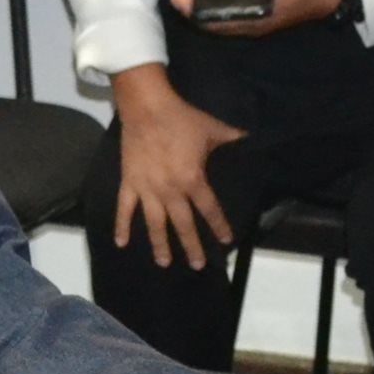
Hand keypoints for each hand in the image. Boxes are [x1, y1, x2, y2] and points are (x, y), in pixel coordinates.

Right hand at [110, 67, 241, 271]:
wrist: (148, 108)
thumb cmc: (182, 119)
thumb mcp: (213, 129)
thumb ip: (232, 138)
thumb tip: (252, 139)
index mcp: (193, 180)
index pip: (209, 209)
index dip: (219, 226)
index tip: (226, 241)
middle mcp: (171, 191)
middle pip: (183, 225)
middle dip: (192, 246)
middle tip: (197, 265)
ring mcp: (148, 189)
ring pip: (155, 224)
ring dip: (160, 245)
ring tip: (164, 263)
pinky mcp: (130, 183)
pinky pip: (125, 209)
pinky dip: (121, 226)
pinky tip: (121, 244)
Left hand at [174, 0, 347, 40]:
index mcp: (257, 17)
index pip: (216, 21)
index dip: (195, 8)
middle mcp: (252, 24)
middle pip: (213, 22)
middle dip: (195, 3)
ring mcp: (255, 22)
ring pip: (220, 19)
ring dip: (204, 2)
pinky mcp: (259, 15)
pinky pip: (230, 14)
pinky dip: (216, 3)